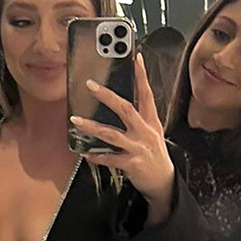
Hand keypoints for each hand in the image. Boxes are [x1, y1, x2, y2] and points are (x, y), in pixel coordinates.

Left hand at [70, 53, 173, 219]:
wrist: (164, 182)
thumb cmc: (155, 156)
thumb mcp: (153, 133)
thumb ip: (141, 117)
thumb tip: (122, 102)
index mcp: (151, 122)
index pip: (147, 94)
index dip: (142, 76)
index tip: (135, 58)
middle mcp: (145, 132)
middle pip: (126, 109)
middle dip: (107, 96)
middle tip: (91, 85)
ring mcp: (138, 148)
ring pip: (112, 134)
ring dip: (92, 127)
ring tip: (76, 121)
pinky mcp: (132, 164)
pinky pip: (110, 158)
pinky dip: (96, 156)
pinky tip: (85, 153)